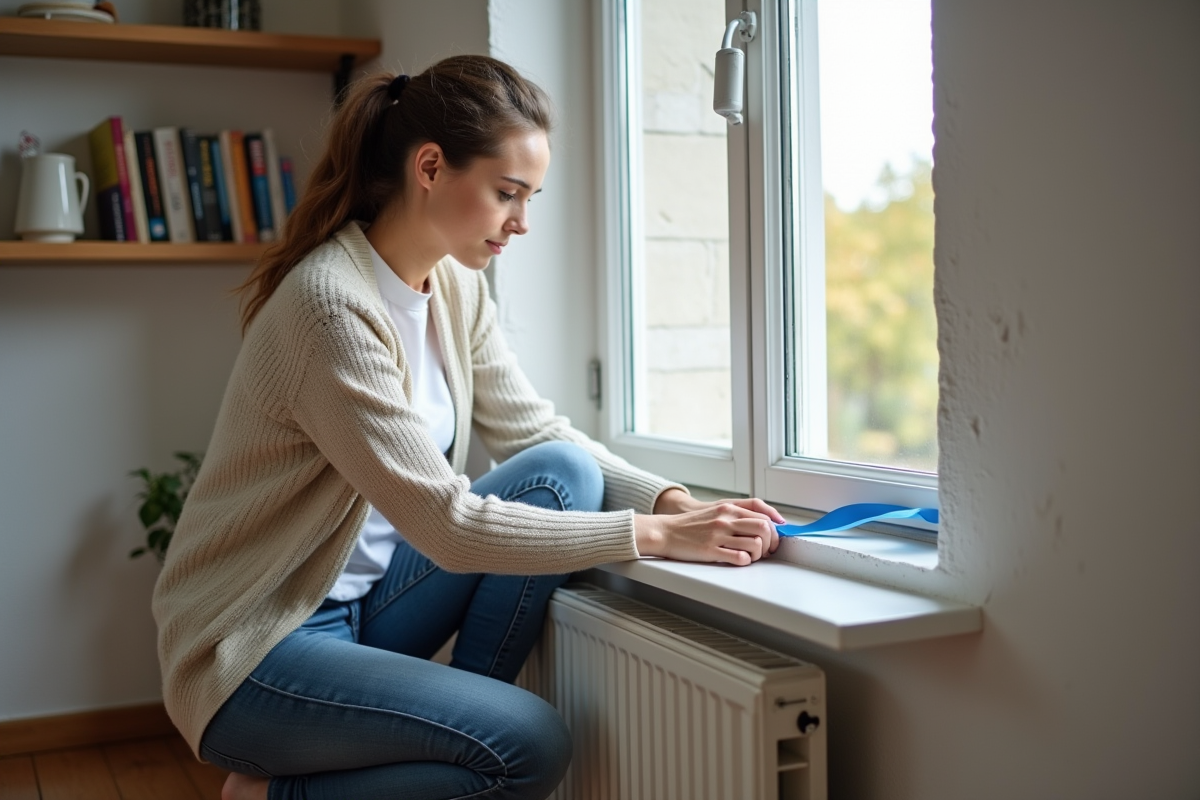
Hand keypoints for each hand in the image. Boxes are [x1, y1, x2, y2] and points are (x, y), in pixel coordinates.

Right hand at [636, 492, 784, 565]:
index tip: (776, 537)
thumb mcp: (716, 510)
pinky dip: (746, 561)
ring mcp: (719, 535)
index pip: (763, 516)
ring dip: (759, 554)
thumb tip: (764, 522)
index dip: (775, 529)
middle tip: (768, 551)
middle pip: (764, 528)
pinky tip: (740, 560)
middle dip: (772, 542)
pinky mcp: (711, 551)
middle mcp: (725, 519)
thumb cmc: (691, 524)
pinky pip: (739, 557)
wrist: (665, 532)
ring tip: (752, 557)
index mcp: (728, 508)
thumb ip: (737, 513)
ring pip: (755, 544)